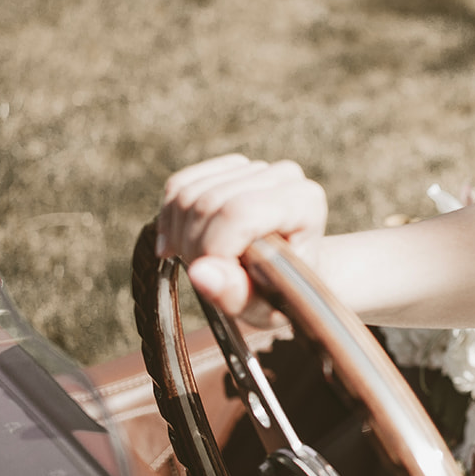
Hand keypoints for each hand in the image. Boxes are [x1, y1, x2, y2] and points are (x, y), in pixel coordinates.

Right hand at [158, 155, 327, 321]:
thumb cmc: (280, 292)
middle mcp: (284, 176)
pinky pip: (178, 186)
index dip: (212, 246)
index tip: (215, 276)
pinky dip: (168, 219)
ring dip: (180, 236)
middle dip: (194, 246)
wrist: (287, 276)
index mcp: (305, 204)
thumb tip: (200, 273)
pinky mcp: (227, 168)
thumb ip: (236, 295)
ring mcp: (255, 168)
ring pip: (188, 194)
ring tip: (204, 262)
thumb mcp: (265, 308)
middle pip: (208, 203)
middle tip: (209, 275)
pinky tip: (181, 244)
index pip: (239, 213)